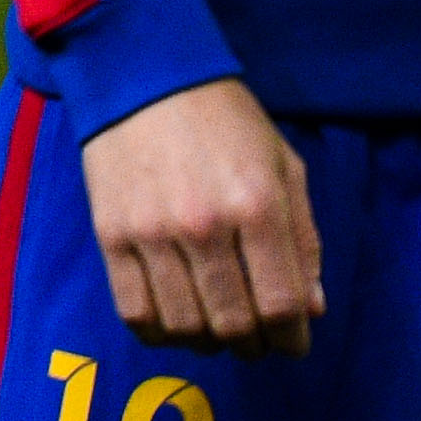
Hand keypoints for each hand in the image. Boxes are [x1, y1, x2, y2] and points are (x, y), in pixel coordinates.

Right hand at [80, 78, 321, 356]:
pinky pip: (135, 311)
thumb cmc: (225, 121)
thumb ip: (303, 239)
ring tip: (214, 328)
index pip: (283, 305)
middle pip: (234, 324)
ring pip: (186, 326)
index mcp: (257, 206)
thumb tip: (310, 310)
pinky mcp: (111, 234)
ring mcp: (153, 232)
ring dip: (208, 341)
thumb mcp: (283, 166)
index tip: (292, 340)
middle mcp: (205, 225)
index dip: (293, 338)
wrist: (142, 76)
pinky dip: (159, 333)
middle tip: (254, 335)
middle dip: (253, 344)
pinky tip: (173, 322)